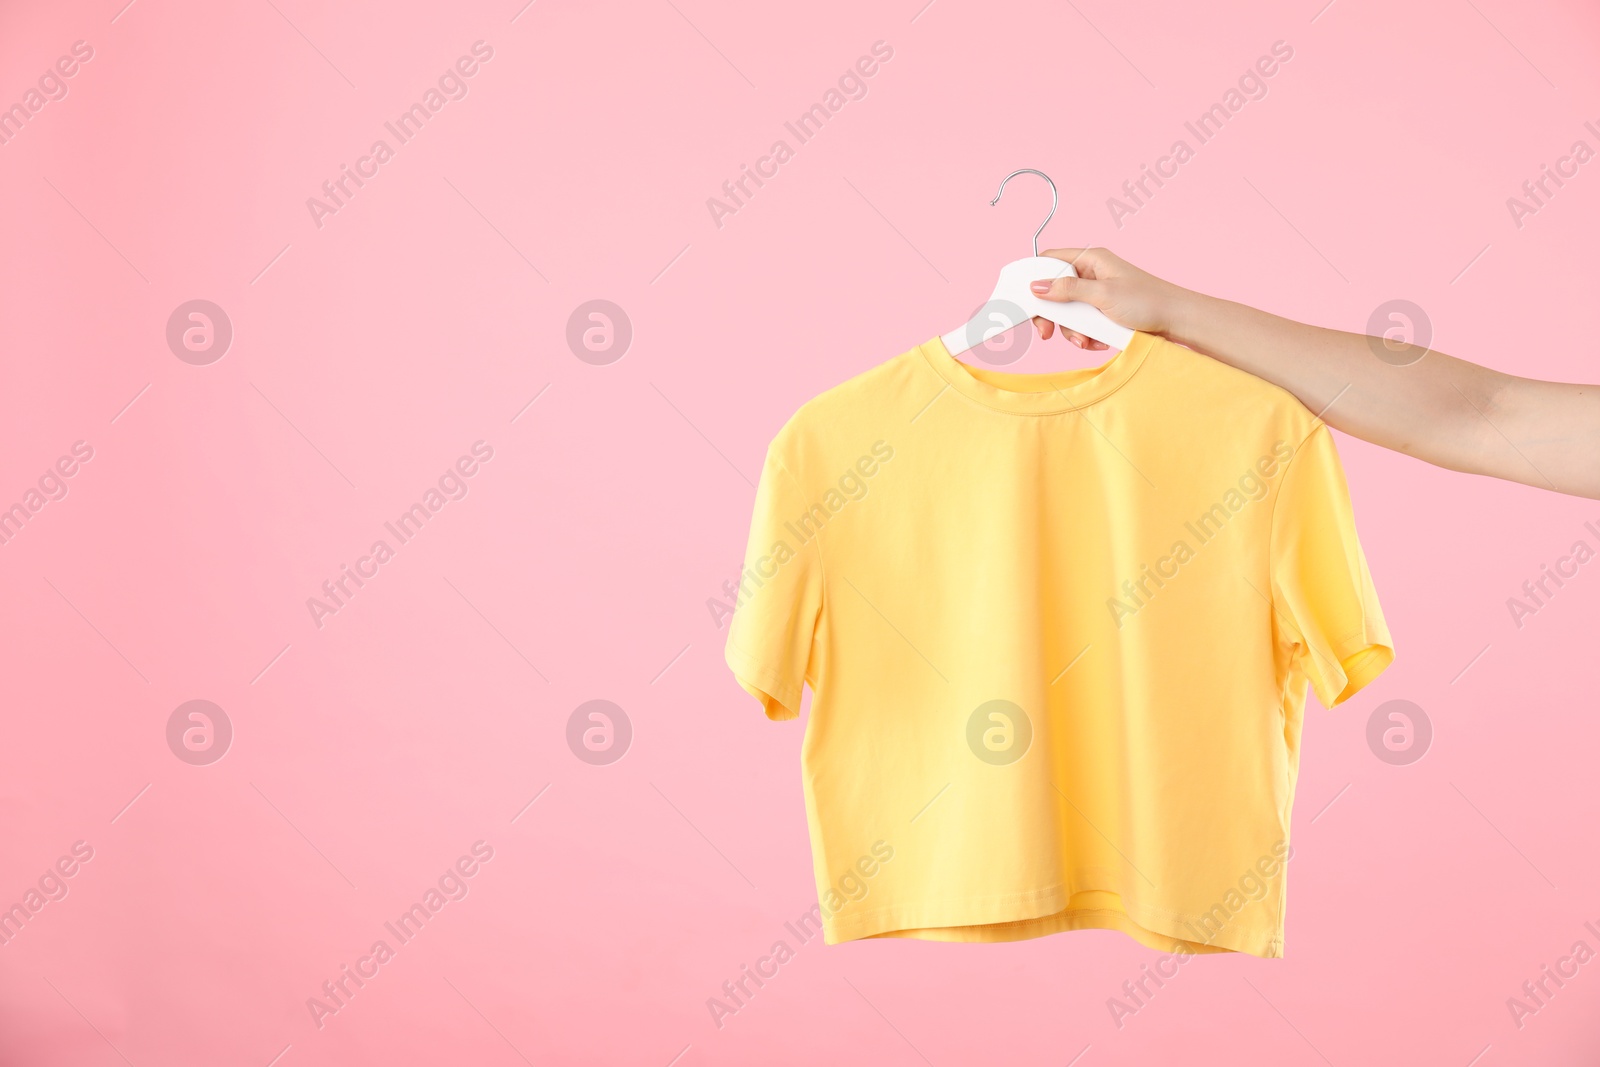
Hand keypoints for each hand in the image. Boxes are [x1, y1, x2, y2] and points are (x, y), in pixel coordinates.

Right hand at [1027, 247, 1187, 349]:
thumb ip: (1068, 290)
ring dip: (1073, 331)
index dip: (1035, 278)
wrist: (1177, 321)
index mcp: (1091, 259)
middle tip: (1047, 332)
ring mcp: (1097, 294)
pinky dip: (1087, 336)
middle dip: (1053, 315)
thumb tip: (1037, 287)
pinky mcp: (1103, 312)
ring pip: (1068, 312)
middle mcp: (1092, 274)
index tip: (1027, 301)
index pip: (1051, 260)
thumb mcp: (1102, 295)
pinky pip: (1083, 324)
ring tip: (1086, 341)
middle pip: (1055, 292)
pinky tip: (1098, 342)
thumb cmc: (1148, 301)